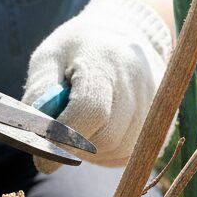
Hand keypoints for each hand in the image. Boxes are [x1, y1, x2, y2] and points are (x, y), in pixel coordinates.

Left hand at [22, 0, 172, 171]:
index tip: (42, 157)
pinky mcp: (159, 125)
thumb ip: (39, 91)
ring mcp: (153, 106)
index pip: (90, 110)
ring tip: (77, 123)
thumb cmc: (77, 50)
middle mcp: (137, 84)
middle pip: (106, 138)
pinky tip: (95, 129)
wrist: (122, 39)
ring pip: (116, 151)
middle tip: (57, 134)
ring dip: (88, 151)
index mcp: (106, 60)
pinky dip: (104, 153)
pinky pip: (126, 156)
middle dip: (74, 146)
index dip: (63, 138)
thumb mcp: (49, 57)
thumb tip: (36, 134)